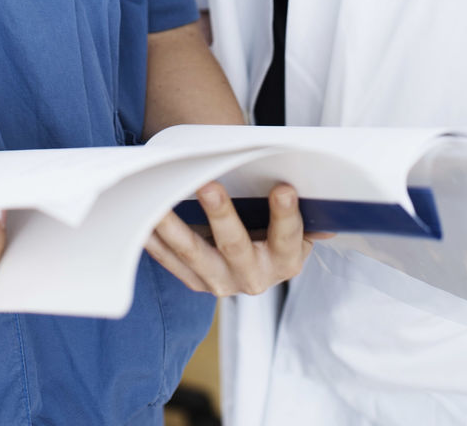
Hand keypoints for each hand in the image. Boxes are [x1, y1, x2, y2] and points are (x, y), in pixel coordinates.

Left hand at [146, 182, 324, 296]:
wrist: (259, 262)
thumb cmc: (275, 228)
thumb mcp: (294, 224)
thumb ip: (301, 208)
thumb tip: (324, 192)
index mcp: (286, 260)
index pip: (287, 237)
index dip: (286, 215)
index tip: (283, 188)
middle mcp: (254, 277)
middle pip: (236, 246)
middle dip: (222, 216)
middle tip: (209, 186)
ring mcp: (221, 282)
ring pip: (194, 254)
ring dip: (175, 227)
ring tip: (160, 203)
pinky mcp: (195, 280)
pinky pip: (170, 259)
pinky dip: (155, 238)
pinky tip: (142, 217)